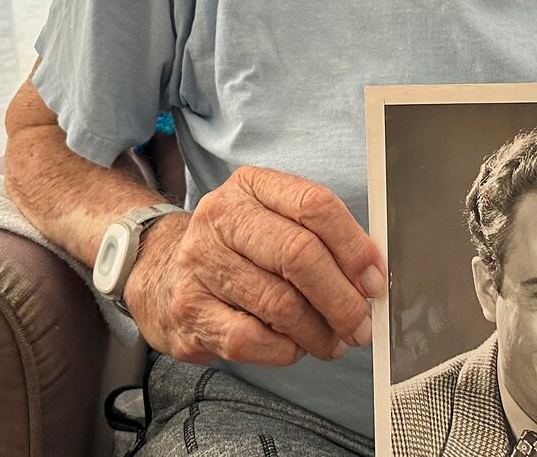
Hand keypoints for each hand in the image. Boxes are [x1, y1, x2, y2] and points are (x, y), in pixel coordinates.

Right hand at [123, 165, 385, 366]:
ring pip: (279, 303)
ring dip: (319, 332)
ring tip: (334, 341)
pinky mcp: (189, 309)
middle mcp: (220, 217)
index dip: (354, 247)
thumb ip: (321, 239)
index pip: (314, 205)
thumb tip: (371, 279)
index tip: (375, 280)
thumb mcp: (273, 221)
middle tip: (361, 324)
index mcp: (251, 186)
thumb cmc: (238, 250)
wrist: (161, 272)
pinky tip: (293, 346)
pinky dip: (284, 350)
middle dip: (342, 298)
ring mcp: (199, 263)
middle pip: (299, 255)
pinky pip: (251, 338)